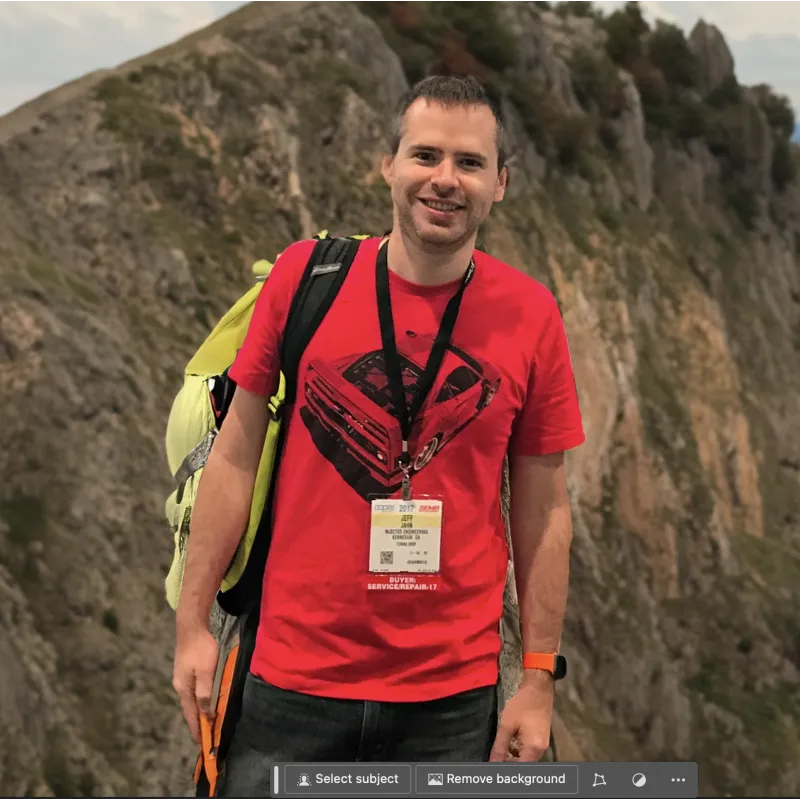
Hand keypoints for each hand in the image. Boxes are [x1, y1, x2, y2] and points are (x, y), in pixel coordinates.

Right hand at [172, 624, 218, 744]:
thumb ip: (205, 693)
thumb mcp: (205, 672)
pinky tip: (204, 698)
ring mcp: (182, 676)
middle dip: (197, 721)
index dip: (197, 728)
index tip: (203, 742)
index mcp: (183, 688)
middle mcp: (180, 685)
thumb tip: (205, 713)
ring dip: (198, 710)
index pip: (191, 714)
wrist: (191, 626)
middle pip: (189, 708)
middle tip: (206, 734)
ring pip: (191, 698)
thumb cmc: (200, 649)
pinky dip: (199, 698)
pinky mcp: (186, 668)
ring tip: (206, 720)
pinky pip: (193, 689)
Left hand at [489, 671, 553, 761]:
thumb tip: (493, 763)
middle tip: (494, 759)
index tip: (493, 767)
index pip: (518, 768)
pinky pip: (529, 751)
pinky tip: (509, 743)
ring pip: (526, 759)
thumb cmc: (522, 704)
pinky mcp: (541, 738)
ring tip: (499, 752)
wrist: (539, 688)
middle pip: (523, 765)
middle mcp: (541, 750)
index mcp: (533, 749)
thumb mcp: (507, 725)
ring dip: (513, 757)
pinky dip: (519, 750)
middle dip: (508, 763)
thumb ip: (500, 747)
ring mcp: (542, 744)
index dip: (505, 769)